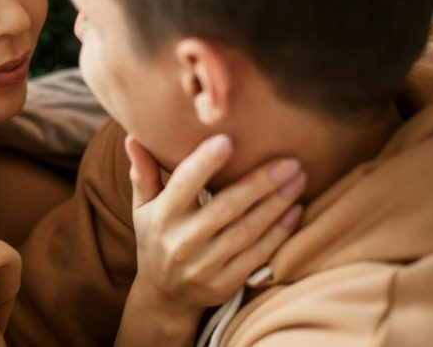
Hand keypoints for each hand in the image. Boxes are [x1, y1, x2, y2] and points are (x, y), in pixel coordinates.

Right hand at [116, 135, 304, 345]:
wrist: (163, 296)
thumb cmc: (155, 238)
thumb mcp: (142, 207)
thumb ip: (143, 172)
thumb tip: (133, 137)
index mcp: (162, 216)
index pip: (184, 184)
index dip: (204, 163)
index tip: (227, 140)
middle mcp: (182, 241)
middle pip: (226, 207)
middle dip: (260, 183)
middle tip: (289, 161)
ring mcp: (205, 265)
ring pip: (247, 230)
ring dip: (276, 204)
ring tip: (298, 179)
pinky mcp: (225, 282)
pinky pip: (258, 255)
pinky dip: (279, 232)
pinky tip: (295, 210)